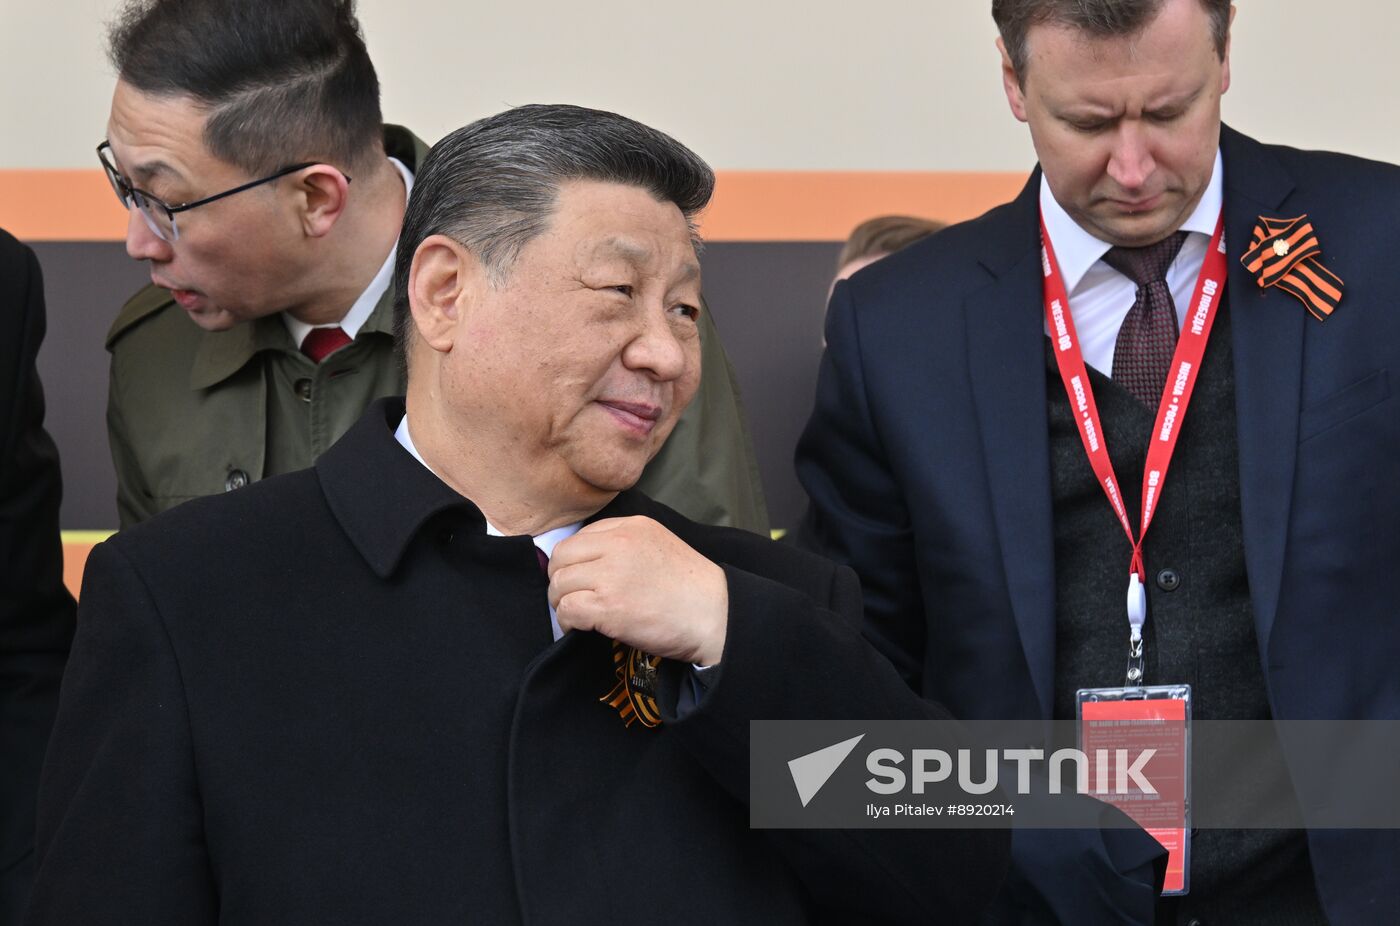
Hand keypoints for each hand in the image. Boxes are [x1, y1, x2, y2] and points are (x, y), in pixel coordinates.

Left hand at [547, 516, 728, 665]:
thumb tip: (590, 562)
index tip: (580, 579)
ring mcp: (612, 576)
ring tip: (578, 614)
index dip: (573, 561)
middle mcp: (618, 545)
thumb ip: (625, 544)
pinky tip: (582, 627)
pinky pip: (567, 609)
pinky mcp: (608, 607)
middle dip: (560, 580)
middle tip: (572, 598)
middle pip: (562, 557)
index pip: (580, 537)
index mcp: (631, 527)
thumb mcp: (659, 545)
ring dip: (563, 602)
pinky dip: (568, 621)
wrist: (715, 615)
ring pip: (560, 583)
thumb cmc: (691, 588)